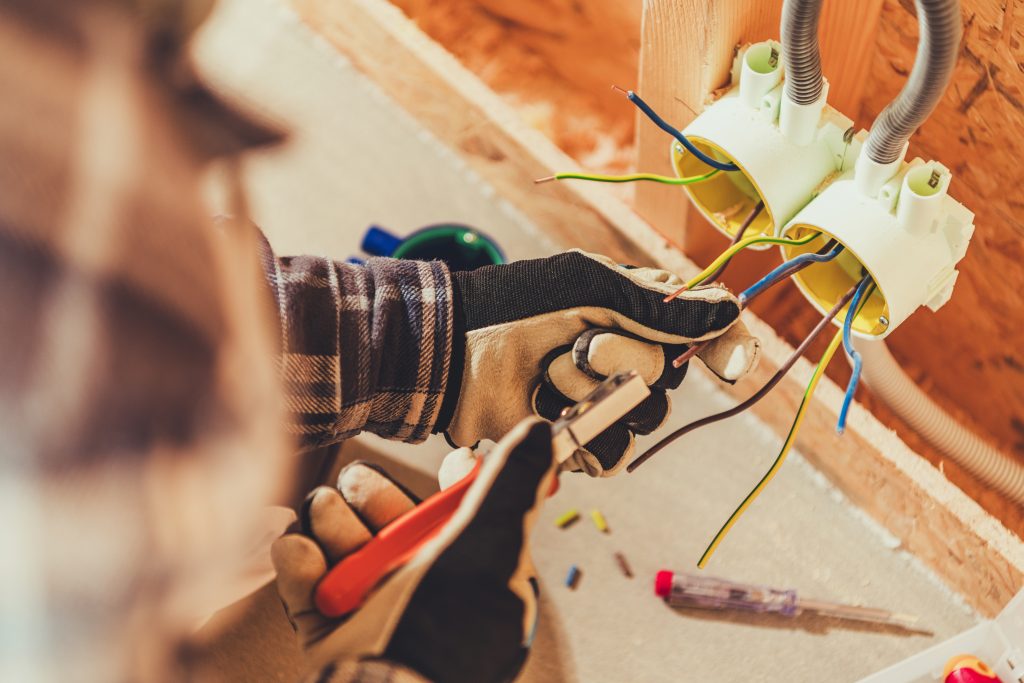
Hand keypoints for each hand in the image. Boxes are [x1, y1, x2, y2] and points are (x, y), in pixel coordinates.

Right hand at [272, 419, 556, 682]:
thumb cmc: (443, 634)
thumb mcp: (489, 549)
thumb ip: (511, 488)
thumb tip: (540, 433)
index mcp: (475, 577)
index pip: (468, 516)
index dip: (454, 482)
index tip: (451, 463)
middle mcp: (428, 592)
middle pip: (395, 519)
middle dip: (371, 495)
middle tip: (356, 490)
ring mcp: (376, 611)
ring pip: (348, 544)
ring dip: (331, 522)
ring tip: (324, 518)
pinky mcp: (332, 633)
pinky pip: (310, 585)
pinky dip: (300, 564)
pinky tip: (301, 551)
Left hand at [437, 250, 758, 475]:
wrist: (454, 351)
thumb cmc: (516, 305)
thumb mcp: (589, 288)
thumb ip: (660, 305)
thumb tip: (732, 310)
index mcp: (637, 311)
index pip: (703, 330)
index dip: (723, 346)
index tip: (729, 363)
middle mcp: (628, 356)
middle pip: (670, 375)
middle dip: (622, 359)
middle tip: (576, 344)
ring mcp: (603, 400)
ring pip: (644, 418)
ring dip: (593, 395)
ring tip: (548, 374)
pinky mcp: (578, 439)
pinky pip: (610, 452)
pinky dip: (581, 432)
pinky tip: (546, 408)